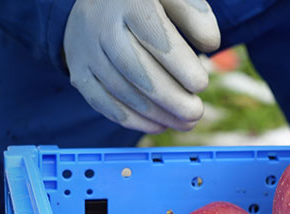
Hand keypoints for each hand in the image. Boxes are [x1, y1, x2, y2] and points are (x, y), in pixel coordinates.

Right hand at [63, 0, 220, 132]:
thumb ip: (195, 15)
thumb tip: (211, 44)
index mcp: (129, 0)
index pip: (155, 37)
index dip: (179, 66)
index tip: (201, 84)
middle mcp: (101, 23)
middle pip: (135, 69)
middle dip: (170, 97)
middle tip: (196, 113)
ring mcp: (85, 48)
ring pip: (120, 89)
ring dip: (156, 113)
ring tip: (185, 123)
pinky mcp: (78, 69)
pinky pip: (101, 101)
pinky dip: (131, 120)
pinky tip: (158, 125)